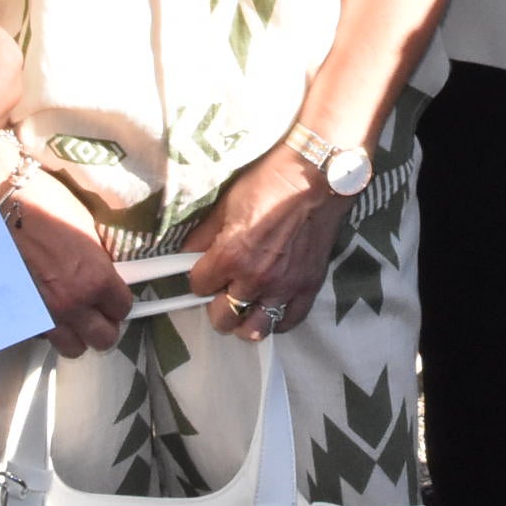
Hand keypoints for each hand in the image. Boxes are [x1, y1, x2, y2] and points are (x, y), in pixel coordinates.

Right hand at [4, 165, 129, 356]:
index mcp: (95, 278)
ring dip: (78, 334)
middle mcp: (72, 302)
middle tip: (98, 310)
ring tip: (74, 316)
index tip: (113, 296)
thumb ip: (99, 261)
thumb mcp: (86, 230)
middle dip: (104, 326)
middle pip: (103, 339)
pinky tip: (48, 308)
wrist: (1, 204)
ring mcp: (45, 312)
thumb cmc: (45, 204)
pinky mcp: (21, 314)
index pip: (122, 309)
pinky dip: (51, 328)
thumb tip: (106, 274)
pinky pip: (45, 336)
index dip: (119, 302)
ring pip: (73, 348)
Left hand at [184, 145, 350, 339]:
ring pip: (255, 329)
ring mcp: (285, 287)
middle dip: (216, 305)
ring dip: (245, 321)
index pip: (198, 286)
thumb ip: (204, 236)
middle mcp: (256, 278)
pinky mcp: (309, 287)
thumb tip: (188, 255)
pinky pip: (288, 322)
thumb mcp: (226, 204)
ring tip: (245, 305)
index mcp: (231, 255)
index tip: (205, 270)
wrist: (317, 176)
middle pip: (223, 318)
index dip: (199, 278)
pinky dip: (277, 320)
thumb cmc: (269, 182)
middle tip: (222, 290)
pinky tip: (271, 306)